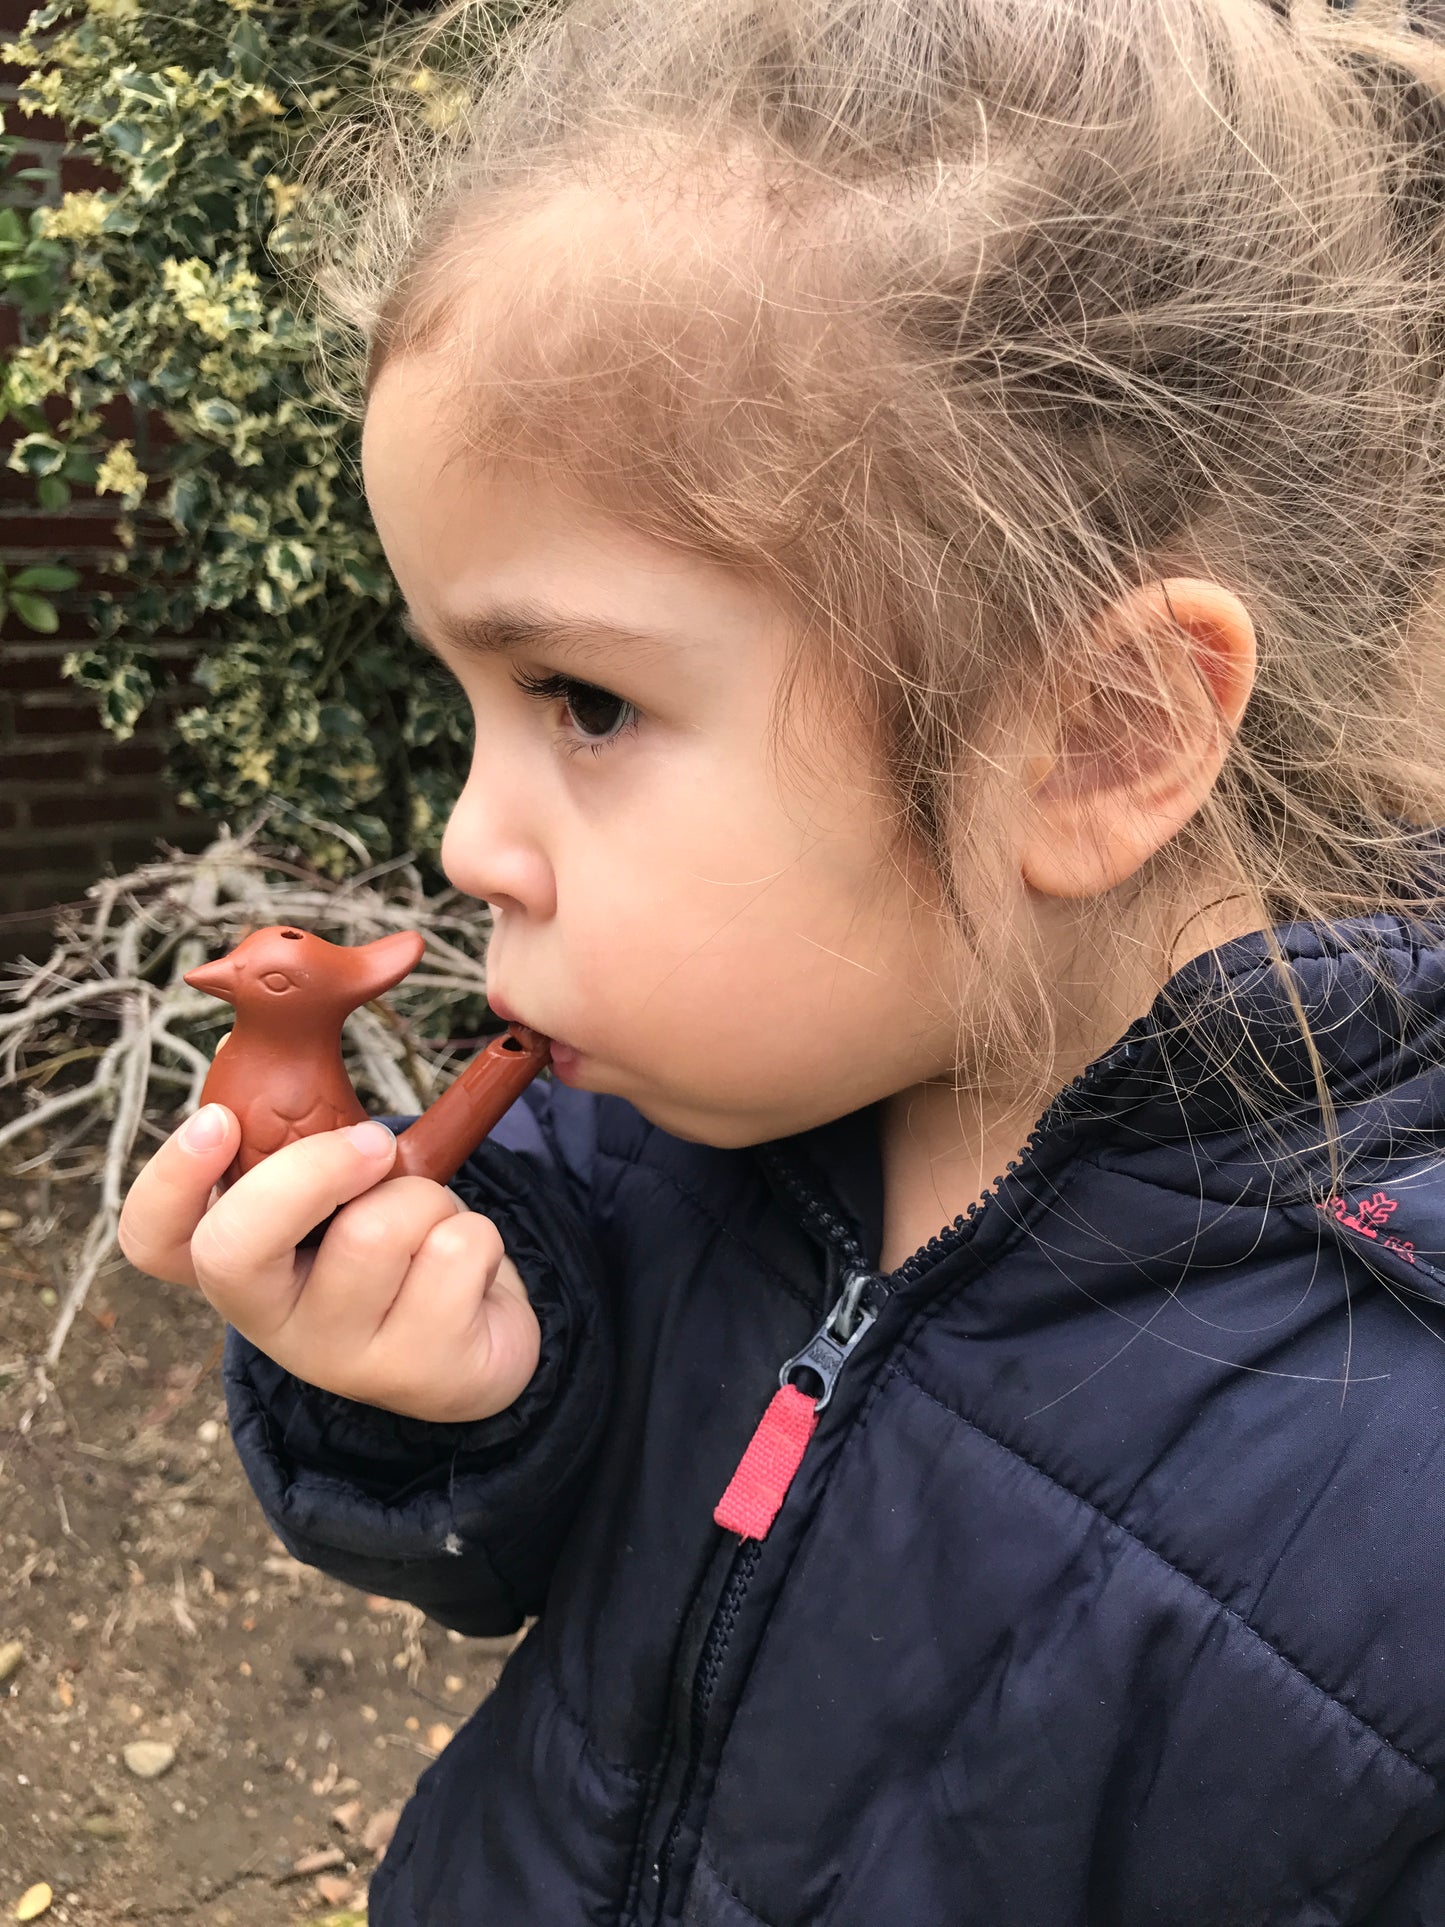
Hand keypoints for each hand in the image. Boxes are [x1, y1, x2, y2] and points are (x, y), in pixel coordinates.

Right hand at [117, 1105, 540, 1422]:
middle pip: (238, 1246)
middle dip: (312, 1171)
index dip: (169, 1181)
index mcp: (239, 1266)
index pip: (154, 1240)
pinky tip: (468, 1270)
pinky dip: (477, 1235)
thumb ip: (313, 1155)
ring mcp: (338, 1357)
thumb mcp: (345, 1198)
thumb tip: (285, 1074)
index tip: (217, 1120)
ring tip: (432, 1225)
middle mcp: (270, 1322)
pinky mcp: (416, 1371)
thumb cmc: (398, 1249)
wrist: (477, 1343)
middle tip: (375, 1144)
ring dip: (426, 1198)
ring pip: (376, 1229)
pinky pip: (455, 1251)